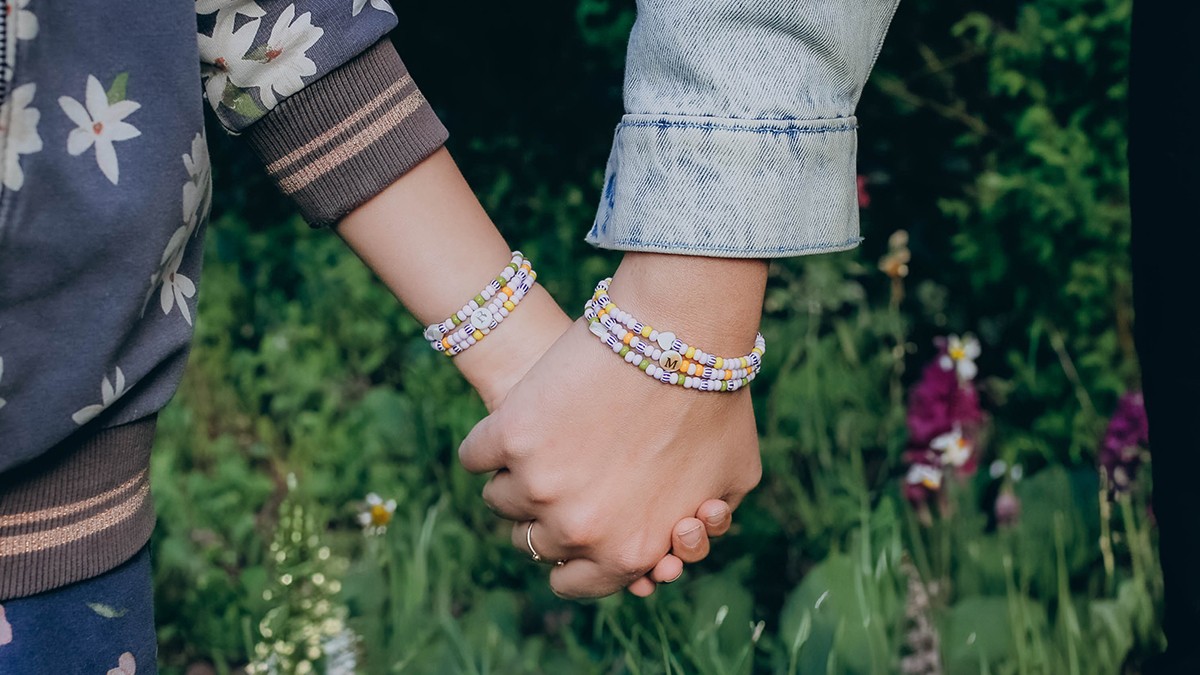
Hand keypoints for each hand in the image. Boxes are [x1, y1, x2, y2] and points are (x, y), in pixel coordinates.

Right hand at [336, 151, 741, 593]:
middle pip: (531, 539)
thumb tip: (668, 552)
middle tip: (564, 469)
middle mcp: (579, 530)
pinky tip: (513, 421)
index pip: (572, 581)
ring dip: (516, 473)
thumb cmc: (716, 402)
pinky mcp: (510, 437)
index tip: (571, 524)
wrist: (680, 334)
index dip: (570, 554)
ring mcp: (539, 485)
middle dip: (546, 510)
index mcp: (629, 553)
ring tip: (543, 439)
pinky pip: (476, 455)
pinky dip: (489, 441)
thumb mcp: (732, 480)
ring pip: (500, 496)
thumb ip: (696, 527)